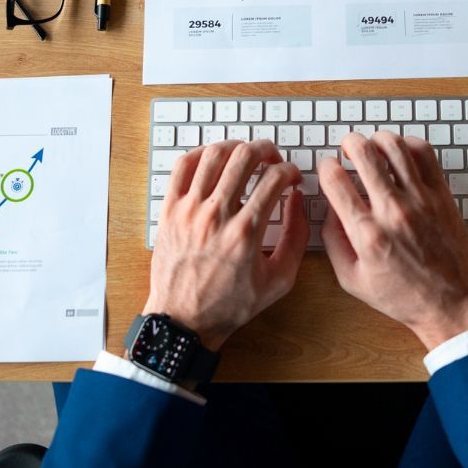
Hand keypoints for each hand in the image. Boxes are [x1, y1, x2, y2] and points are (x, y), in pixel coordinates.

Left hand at [143, 139, 305, 350]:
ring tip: (245, 155)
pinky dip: (201, 154)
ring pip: (214, 155)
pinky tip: (213, 159)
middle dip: (266, 149)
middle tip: (272, 158)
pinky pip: (183, 166)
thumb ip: (296, 239)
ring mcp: (189, 210)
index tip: (292, 178)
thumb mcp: (279, 281)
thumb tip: (297, 202)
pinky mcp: (170, 210)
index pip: (274, 179)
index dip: (290, 171)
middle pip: (245, 157)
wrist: (183, 321)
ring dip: (235, 147)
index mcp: (245, 233)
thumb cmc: (229, 305)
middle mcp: (216, 216)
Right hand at [321, 132, 467, 350]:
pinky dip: (408, 144)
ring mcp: (421, 200)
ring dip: (377, 139)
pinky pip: (424, 153)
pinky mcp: (442, 195)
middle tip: (348, 147)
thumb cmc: (403, 296)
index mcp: (367, 234)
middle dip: (349, 143)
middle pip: (363, 154)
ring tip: (372, 146)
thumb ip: (333, 241)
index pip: (335, 181)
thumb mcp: (352, 279)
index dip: (325, 166)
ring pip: (394, 146)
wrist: (451, 303)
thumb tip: (329, 207)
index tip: (327, 167)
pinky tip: (400, 153)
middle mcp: (393, 212)